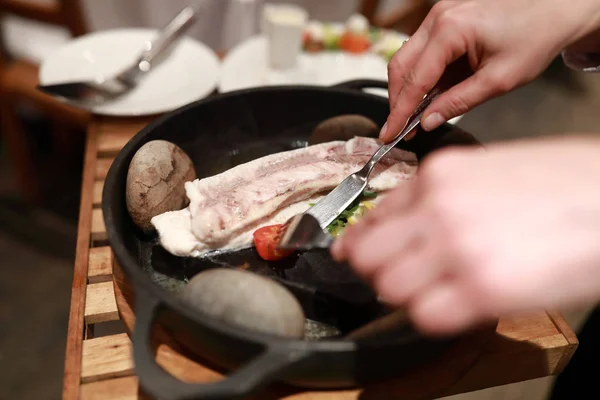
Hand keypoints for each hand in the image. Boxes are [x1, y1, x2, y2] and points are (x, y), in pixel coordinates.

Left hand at [331, 135, 599, 335]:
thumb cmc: (566, 184)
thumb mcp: (492, 169)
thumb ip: (443, 194)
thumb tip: (405, 222)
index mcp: (440, 175)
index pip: (373, 217)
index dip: (363, 241)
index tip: (357, 252)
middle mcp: (439, 208)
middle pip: (367, 255)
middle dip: (375, 270)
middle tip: (396, 276)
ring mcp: (458, 248)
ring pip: (388, 287)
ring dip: (406, 295)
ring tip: (436, 291)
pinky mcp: (484, 289)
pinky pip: (425, 316)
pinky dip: (435, 316)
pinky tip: (459, 305)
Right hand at [381, 0, 599, 141]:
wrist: (556, 9)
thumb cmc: (535, 37)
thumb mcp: (498, 80)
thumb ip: (458, 102)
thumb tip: (427, 121)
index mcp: (450, 29)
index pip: (414, 79)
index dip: (400, 111)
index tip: (390, 134)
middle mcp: (438, 18)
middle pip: (401, 66)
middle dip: (397, 101)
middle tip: (398, 129)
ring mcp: (439, 16)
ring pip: (407, 58)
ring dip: (407, 89)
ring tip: (412, 118)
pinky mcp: (444, 20)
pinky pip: (422, 52)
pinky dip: (420, 76)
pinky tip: (427, 97)